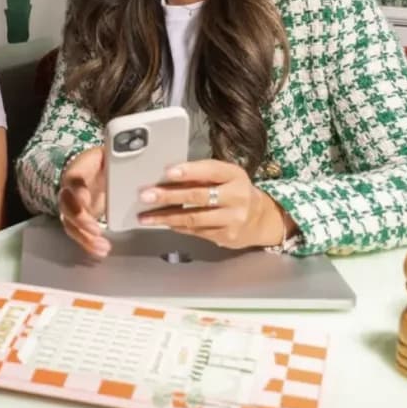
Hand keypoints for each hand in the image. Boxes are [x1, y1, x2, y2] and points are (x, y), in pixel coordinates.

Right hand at [57, 144, 108, 256]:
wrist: (91, 169)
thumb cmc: (104, 162)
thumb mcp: (109, 153)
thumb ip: (119, 153)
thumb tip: (135, 147)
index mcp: (77, 172)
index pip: (74, 182)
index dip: (78, 192)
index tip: (85, 199)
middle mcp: (70, 191)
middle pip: (67, 207)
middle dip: (80, 220)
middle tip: (96, 230)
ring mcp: (72, 207)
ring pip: (70, 224)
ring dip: (84, 237)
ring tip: (102, 247)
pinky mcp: (78, 219)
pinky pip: (78, 233)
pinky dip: (88, 243)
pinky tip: (101, 250)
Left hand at [133, 159, 292, 248]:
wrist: (261, 219)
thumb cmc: (233, 191)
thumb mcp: (224, 177)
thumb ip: (201, 175)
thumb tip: (164, 178)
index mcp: (235, 175)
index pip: (211, 170)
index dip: (189, 171)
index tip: (167, 172)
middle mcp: (237, 196)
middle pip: (198, 196)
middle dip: (168, 196)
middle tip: (146, 196)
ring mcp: (234, 218)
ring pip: (194, 218)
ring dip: (165, 217)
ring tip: (145, 217)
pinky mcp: (227, 236)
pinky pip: (196, 231)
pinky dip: (176, 226)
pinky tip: (163, 223)